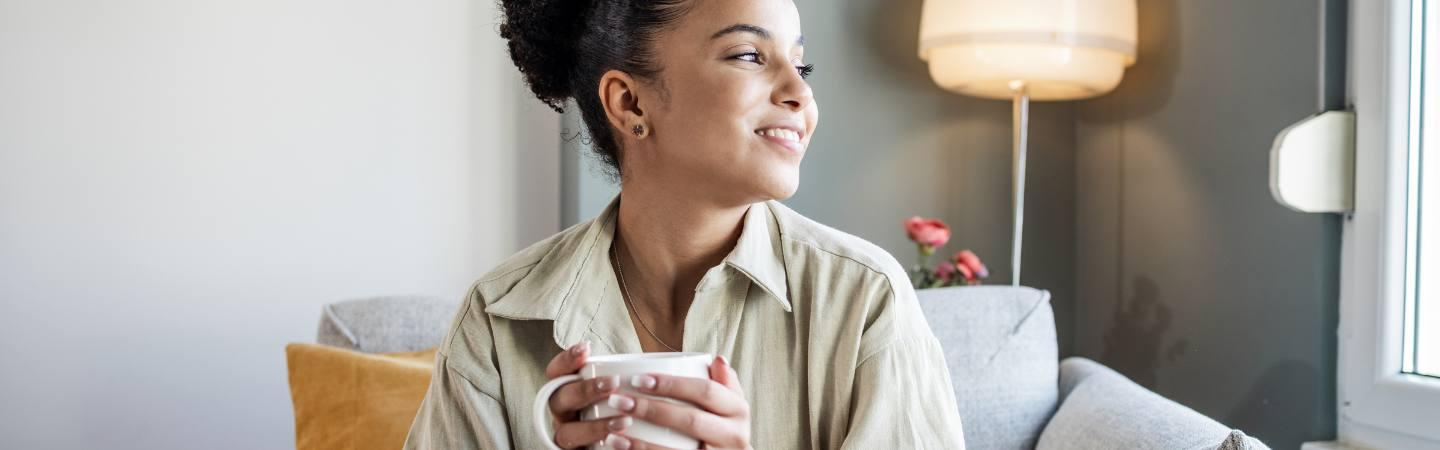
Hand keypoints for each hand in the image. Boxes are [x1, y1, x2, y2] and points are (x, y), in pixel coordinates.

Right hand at [543, 341, 633, 448]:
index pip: (556, 372)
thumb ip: (625, 376)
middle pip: (559, 400)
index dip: (566, 360)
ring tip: (624, 422)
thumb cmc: (626, 409)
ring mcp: (568, 437)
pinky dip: (596, 447)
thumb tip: (650, 360)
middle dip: (584, 390)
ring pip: (567, 433)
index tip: (586, 348)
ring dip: (593, 427)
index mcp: (569, 391)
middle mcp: (563, 414)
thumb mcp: (624, 390)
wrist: (627, 444)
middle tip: (614, 383)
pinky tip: (617, 444)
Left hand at [601, 356, 751, 449]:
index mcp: (739, 410)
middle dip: (652, 409)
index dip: (672, 384)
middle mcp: (735, 436)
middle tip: (619, 401)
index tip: (637, 379)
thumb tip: (716, 358)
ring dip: (641, 443)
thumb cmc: (723, 426)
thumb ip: (723, 381)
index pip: (705, 391)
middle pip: (691, 420)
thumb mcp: (730, 403)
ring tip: (611, 432)